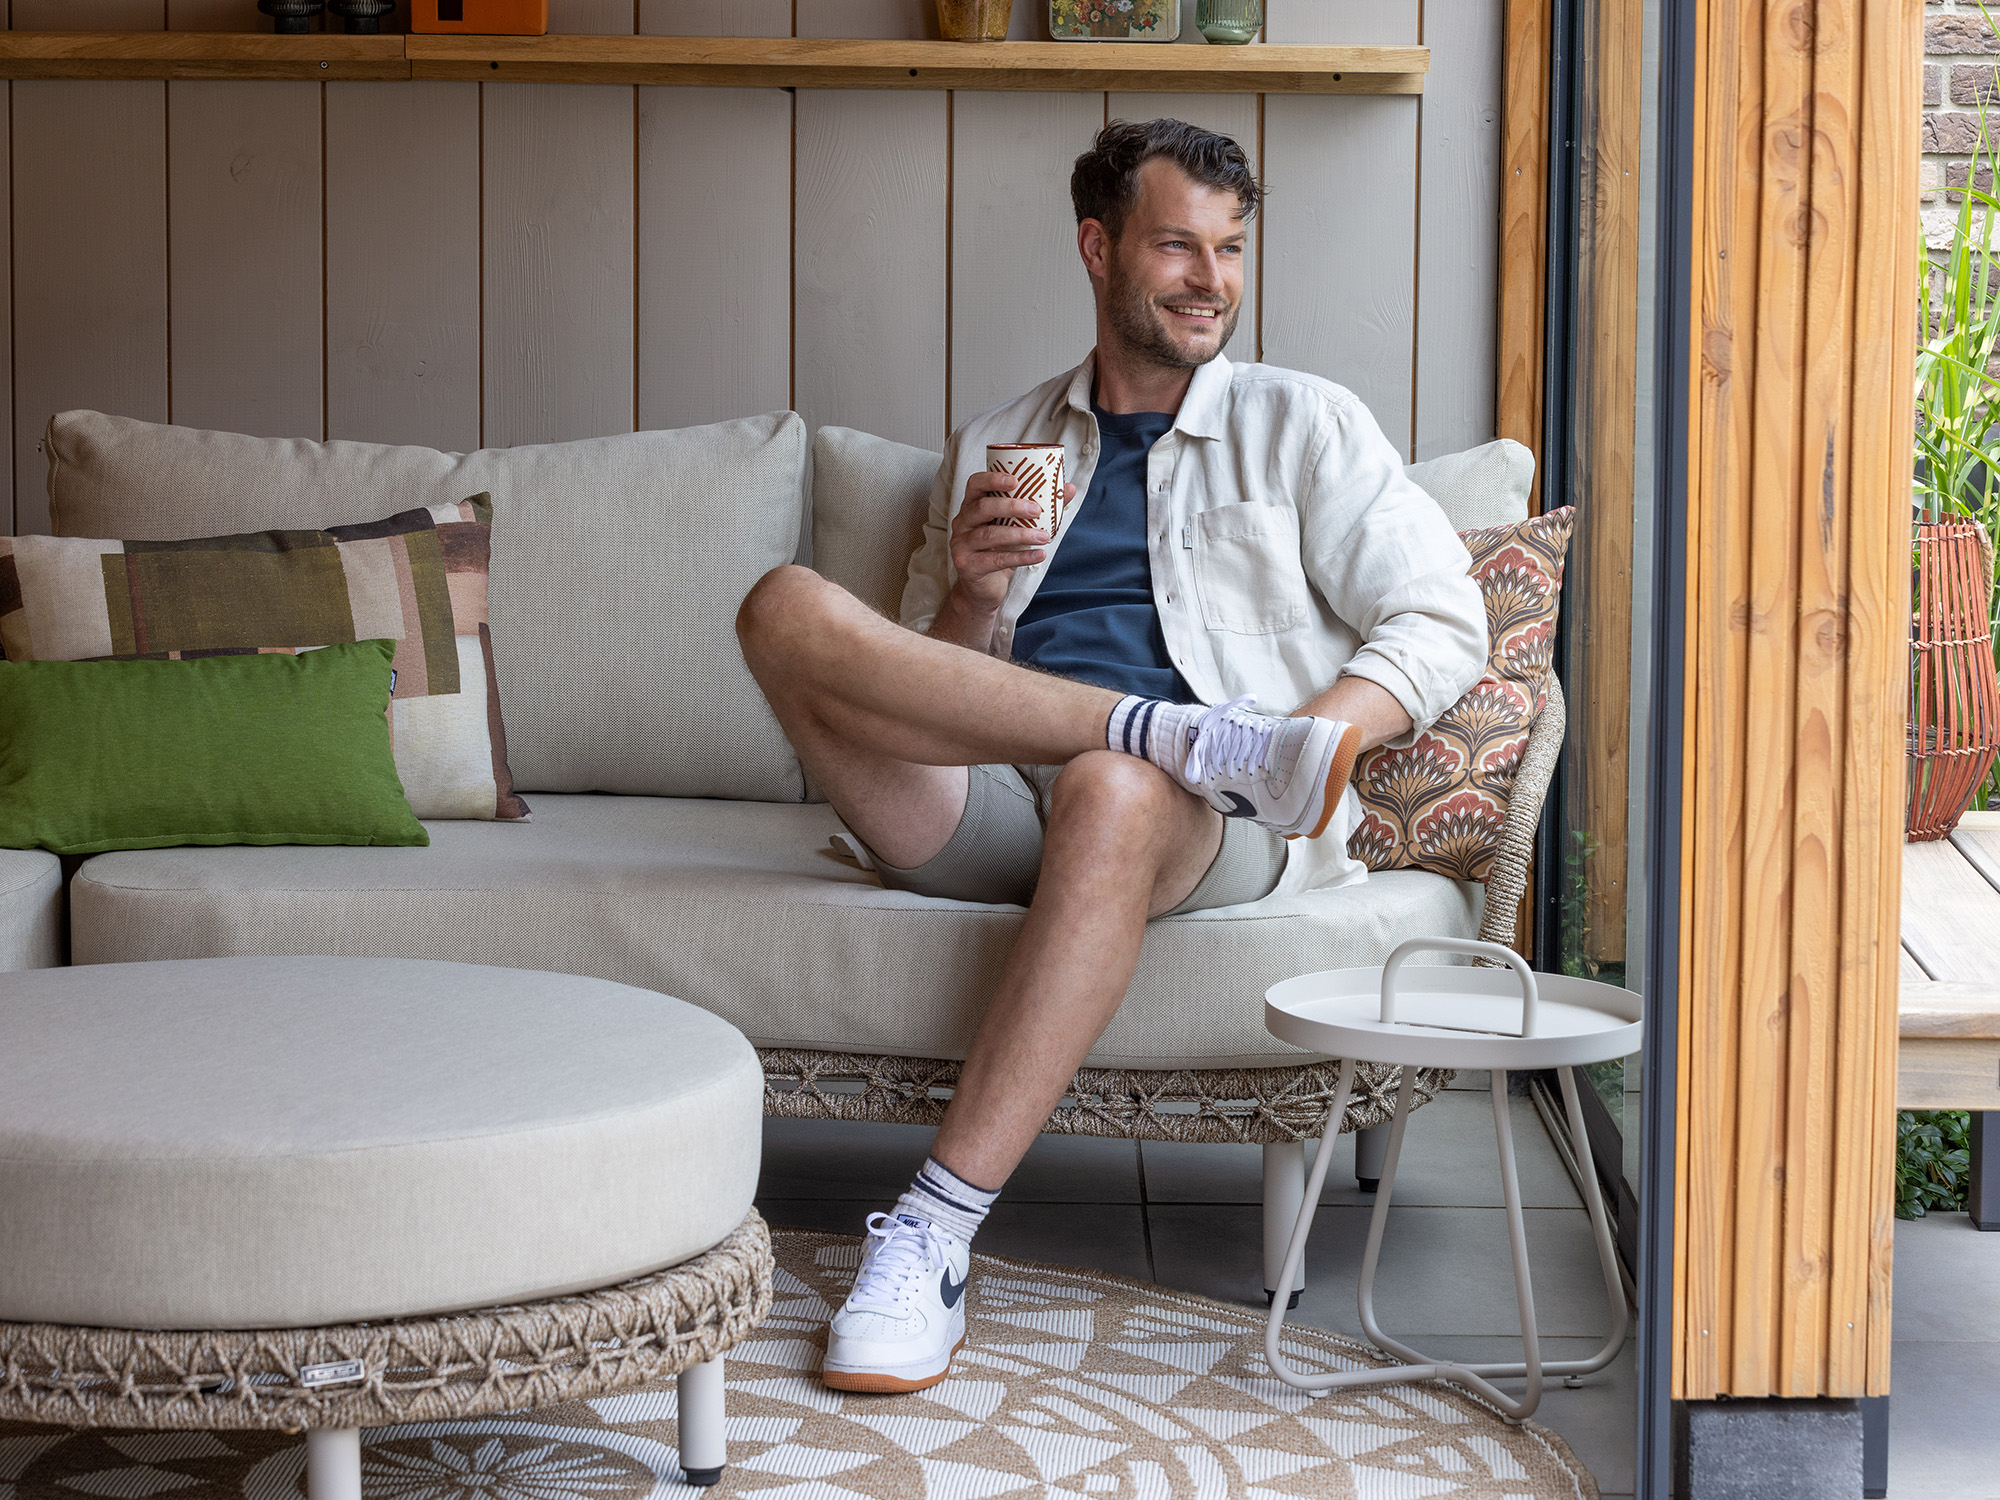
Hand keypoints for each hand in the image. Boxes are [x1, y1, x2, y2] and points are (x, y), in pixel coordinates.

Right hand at [947, 472, 1076, 614]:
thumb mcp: (1018, 527)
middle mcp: (962, 522)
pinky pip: (996, 560)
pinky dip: (1020, 557)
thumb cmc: (1000, 551)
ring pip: (990, 535)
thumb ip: (1040, 507)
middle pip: (982, 507)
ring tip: (1044, 537)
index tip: (1016, 480)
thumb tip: (1068, 488)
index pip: (975, 484)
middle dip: (1010, 506)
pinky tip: (1039, 555)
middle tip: (1036, 510)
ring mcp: (961, 545)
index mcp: (972, 506)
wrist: (983, 588)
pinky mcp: (967, 566)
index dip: (992, 479)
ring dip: (1020, 535)